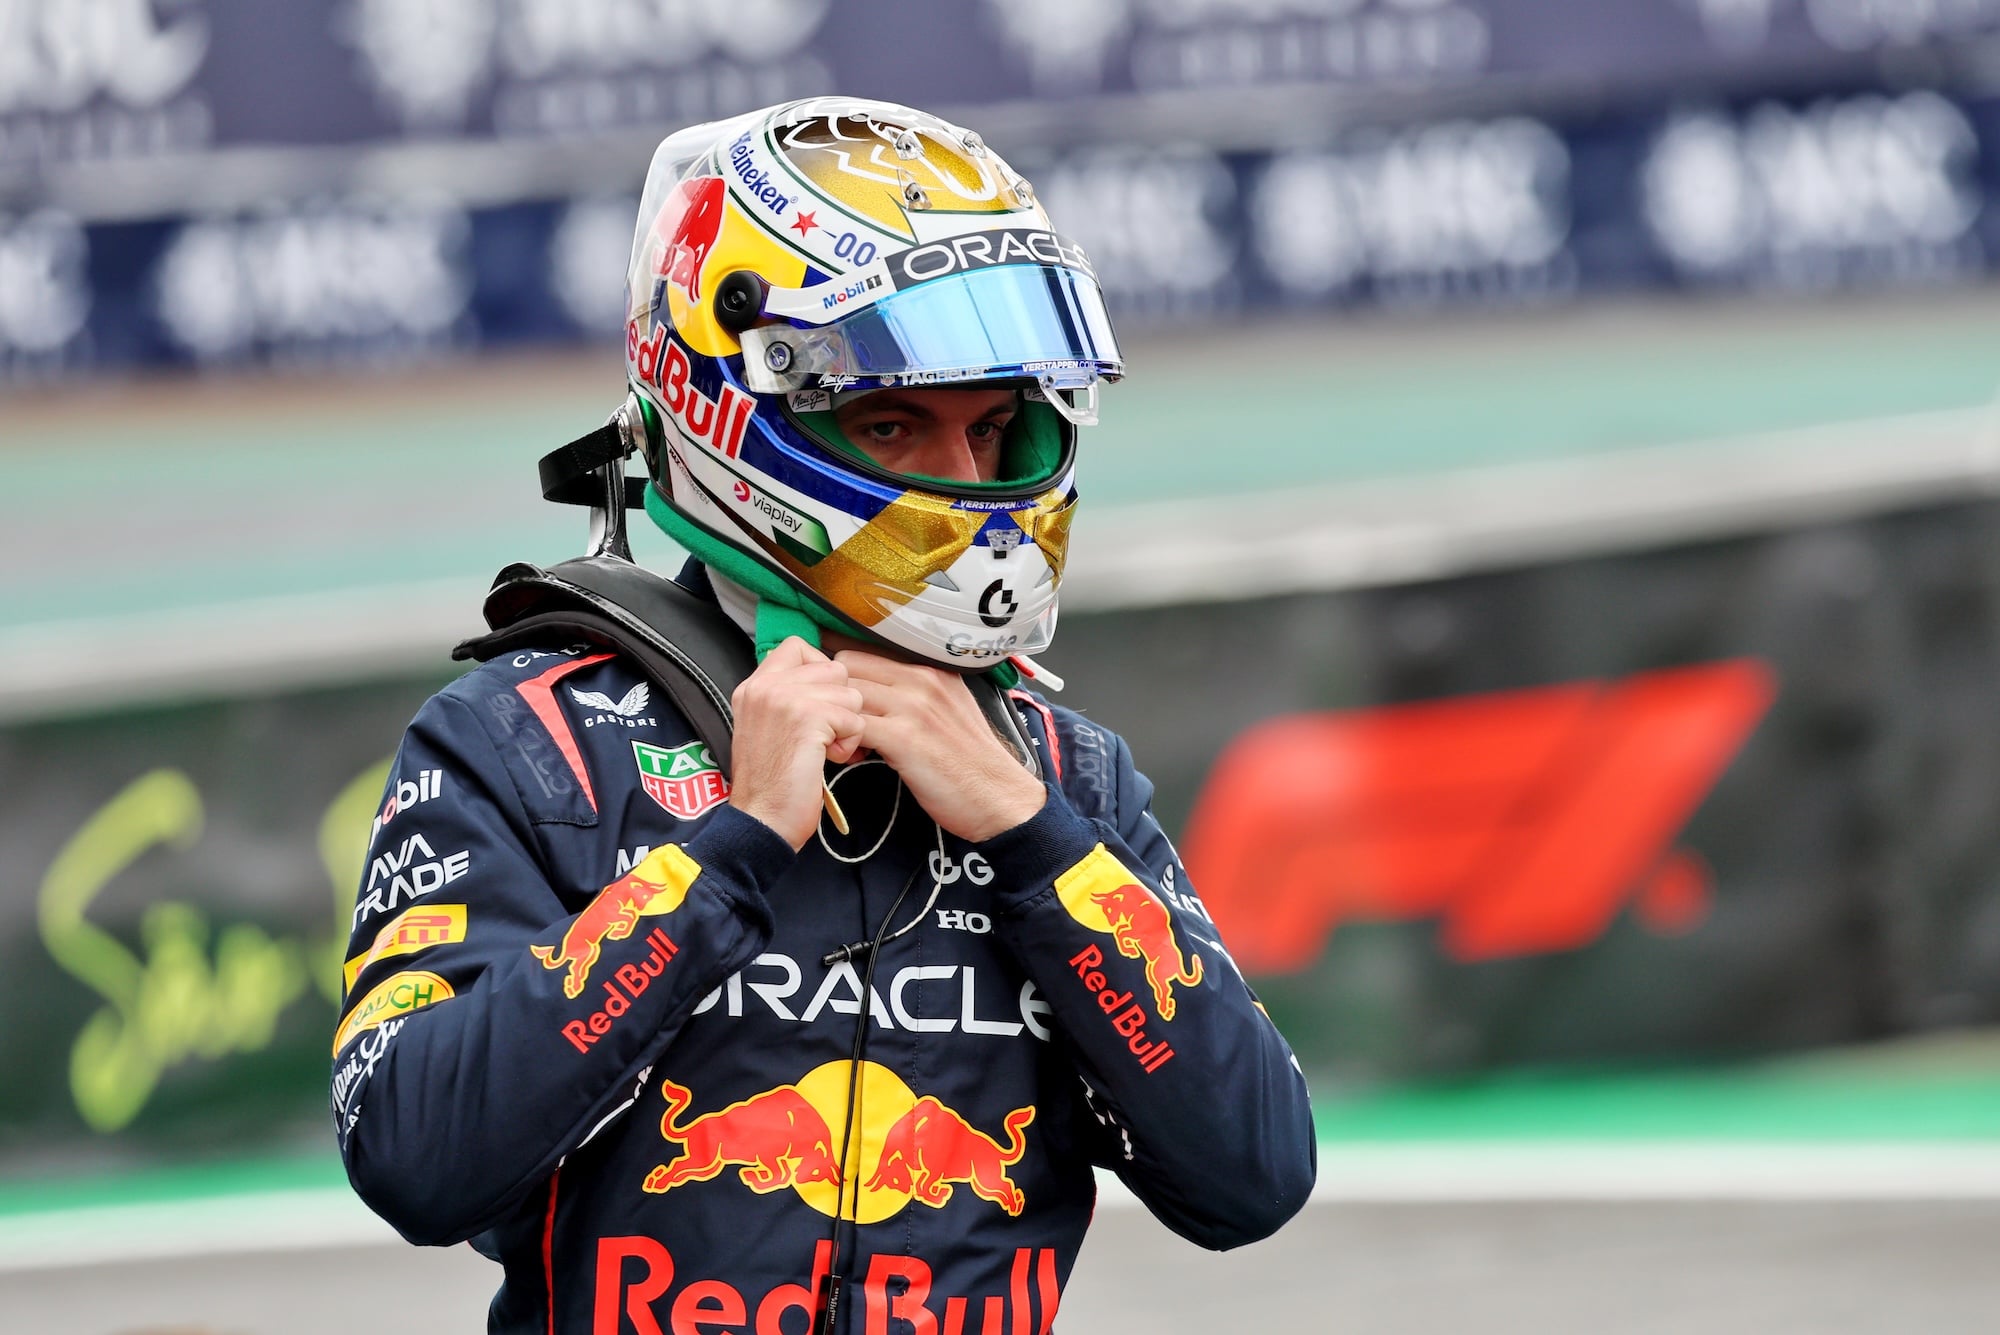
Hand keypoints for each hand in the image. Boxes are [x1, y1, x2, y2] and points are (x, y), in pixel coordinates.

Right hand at [727, 638, 865, 849]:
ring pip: (849, 692)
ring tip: (824, 750)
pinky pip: (854, 718)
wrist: (760, 820)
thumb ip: (787, 697)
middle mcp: (765, 685)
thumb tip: (828, 680)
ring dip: (847, 726)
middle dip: (840, 704)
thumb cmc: (771, 784)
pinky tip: (827, 760)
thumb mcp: (766, 726)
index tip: (818, 705)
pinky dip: (849, 743)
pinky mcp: (807, 718)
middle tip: (824, 736)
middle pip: (833, 668)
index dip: (820, 672)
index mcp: (754, 685)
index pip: (798, 646)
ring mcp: (784, 698)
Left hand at [835, 650, 1045, 842]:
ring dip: (835, 716)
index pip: (866, 647)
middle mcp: (922, 677)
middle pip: (847, 664)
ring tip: (843, 739)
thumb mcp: (950, 708)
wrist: (999, 798)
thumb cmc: (971, 762)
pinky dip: (843, 740)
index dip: (843, 672)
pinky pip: (852, 725)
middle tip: (836, 719)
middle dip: (833, 691)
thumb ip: (917, 690)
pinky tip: (853, 756)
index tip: (836, 693)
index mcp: (931, 667)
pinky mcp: (905, 737)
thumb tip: (875, 686)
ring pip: (846, 692)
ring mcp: (914, 705)